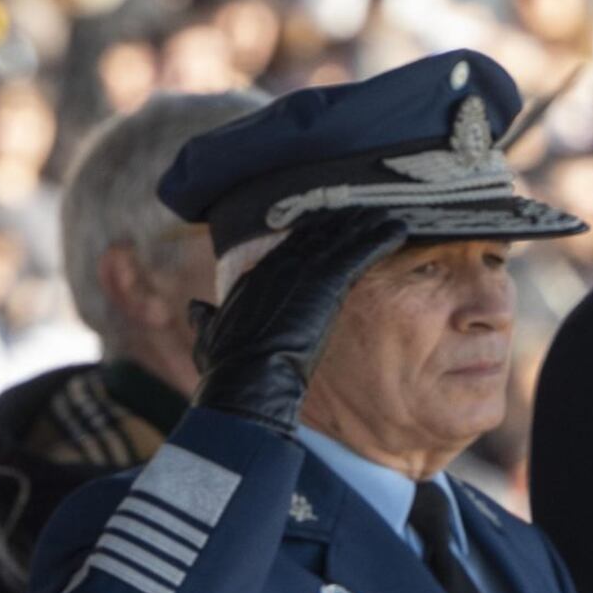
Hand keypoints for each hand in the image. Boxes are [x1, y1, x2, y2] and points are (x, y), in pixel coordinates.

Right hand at [190, 209, 408, 435]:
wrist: (247, 380)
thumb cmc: (227, 369)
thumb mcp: (207, 340)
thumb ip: (203, 320)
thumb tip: (195, 307)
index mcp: (251, 279)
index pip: (284, 249)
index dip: (307, 238)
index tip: (325, 228)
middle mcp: (276, 267)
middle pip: (314, 236)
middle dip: (340, 224)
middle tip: (364, 213)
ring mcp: (302, 272)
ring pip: (338, 239)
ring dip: (364, 228)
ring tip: (386, 217)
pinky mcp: (326, 282)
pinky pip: (358, 254)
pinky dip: (378, 241)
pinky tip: (397, 231)